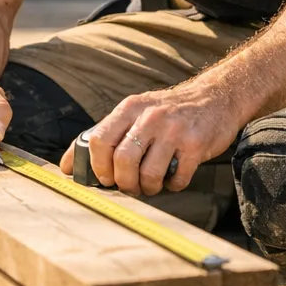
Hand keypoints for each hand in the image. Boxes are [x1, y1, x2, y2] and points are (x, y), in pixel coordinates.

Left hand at [59, 81, 241, 195]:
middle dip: (122, 182)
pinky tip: (174, 178)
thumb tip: (68, 167)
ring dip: (147, 188)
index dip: (96, 166)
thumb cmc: (169, 111)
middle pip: (122, 161)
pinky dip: (172, 186)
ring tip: (151, 185)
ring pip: (147, 174)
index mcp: (130, 108)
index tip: (103, 178)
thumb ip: (106, 135)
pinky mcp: (195, 146)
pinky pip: (176, 179)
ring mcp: (173, 131)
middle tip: (129, 186)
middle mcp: (150, 117)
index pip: (98, 140)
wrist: (217, 97)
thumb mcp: (136, 112)